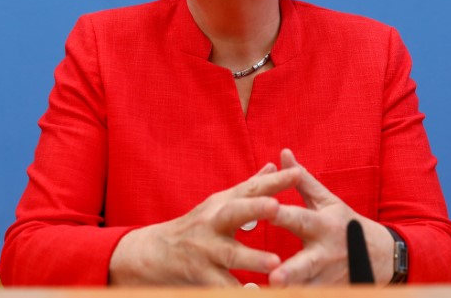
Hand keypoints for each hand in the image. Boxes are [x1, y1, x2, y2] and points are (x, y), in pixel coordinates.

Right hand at [109, 163, 300, 285]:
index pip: (250, 188)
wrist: (152, 254)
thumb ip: (250, 187)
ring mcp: (204, 250)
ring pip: (230, 254)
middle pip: (234, 212)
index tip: (298, 173)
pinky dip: (236, 292)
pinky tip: (254, 294)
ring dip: (252, 258)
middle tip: (278, 207)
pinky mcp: (199, 276)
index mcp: (221, 204)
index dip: (274, 181)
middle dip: (255, 208)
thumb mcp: (220, 203)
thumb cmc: (196, 227)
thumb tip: (274, 165)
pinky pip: (220, 286)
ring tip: (275, 262)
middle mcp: (212, 223)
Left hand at [269, 149, 393, 285]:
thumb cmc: (346, 224)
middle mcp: (325, 253)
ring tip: (271, 294)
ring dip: (292, 292)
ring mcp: (328, 279)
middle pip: (305, 265)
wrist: (382, 257)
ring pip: (307, 289)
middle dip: (290, 272)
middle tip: (274, 279)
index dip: (282, 215)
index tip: (266, 212)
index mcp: (322, 225)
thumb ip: (303, 180)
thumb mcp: (328, 201)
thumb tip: (283, 152)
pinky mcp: (331, 293)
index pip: (299, 218)